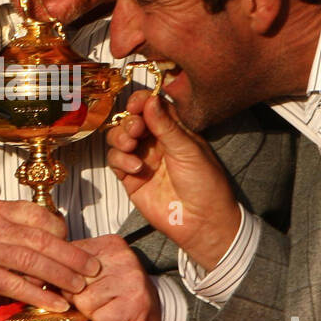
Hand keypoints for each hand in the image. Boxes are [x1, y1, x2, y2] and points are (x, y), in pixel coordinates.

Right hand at [0, 200, 100, 311]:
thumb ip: (19, 227)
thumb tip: (59, 239)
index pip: (38, 215)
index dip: (61, 230)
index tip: (74, 244)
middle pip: (40, 239)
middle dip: (71, 255)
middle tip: (92, 268)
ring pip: (32, 262)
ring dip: (61, 276)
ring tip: (79, 287)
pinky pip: (17, 286)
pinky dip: (40, 296)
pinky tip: (56, 303)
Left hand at [63, 235, 159, 320]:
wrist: (154, 311)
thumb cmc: (118, 291)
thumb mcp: (98, 270)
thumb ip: (71, 268)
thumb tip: (35, 277)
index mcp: (109, 244)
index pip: (68, 257)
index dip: (62, 278)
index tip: (71, 288)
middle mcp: (122, 257)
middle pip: (73, 282)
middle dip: (77, 298)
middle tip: (96, 301)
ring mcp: (130, 279)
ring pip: (84, 302)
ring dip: (91, 313)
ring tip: (107, 309)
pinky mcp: (135, 303)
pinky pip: (98, 319)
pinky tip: (114, 319)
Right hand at [106, 90, 239, 267]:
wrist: (202, 221)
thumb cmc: (205, 183)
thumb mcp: (188, 149)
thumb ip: (166, 125)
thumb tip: (150, 99)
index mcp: (174, 130)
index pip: (152, 106)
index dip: (141, 101)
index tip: (137, 104)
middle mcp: (155, 142)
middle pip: (130, 120)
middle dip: (129, 121)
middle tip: (136, 130)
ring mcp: (142, 159)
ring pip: (118, 138)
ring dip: (120, 138)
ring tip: (131, 146)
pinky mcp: (130, 178)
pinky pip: (115, 160)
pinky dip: (120, 160)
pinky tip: (136, 168)